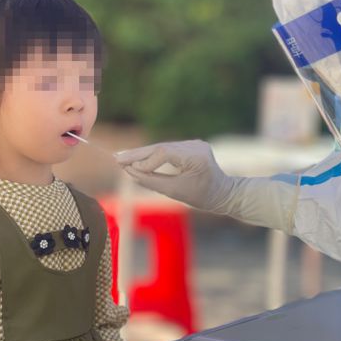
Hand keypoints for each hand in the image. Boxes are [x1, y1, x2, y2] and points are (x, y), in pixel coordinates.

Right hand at [114, 140, 235, 212]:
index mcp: (196, 156)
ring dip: (143, 154)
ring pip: (162, 147)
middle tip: (117, 158)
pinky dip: (153, 155)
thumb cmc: (201, 196)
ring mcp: (194, 143)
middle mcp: (195, 145)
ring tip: (122, 158)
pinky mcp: (191, 145)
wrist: (223, 193)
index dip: (144, 161)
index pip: (164, 153)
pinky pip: (168, 149)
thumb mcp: (175, 191)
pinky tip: (137, 158)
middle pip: (161, 147)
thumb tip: (129, 171)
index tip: (127, 168)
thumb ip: (151, 181)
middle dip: (138, 154)